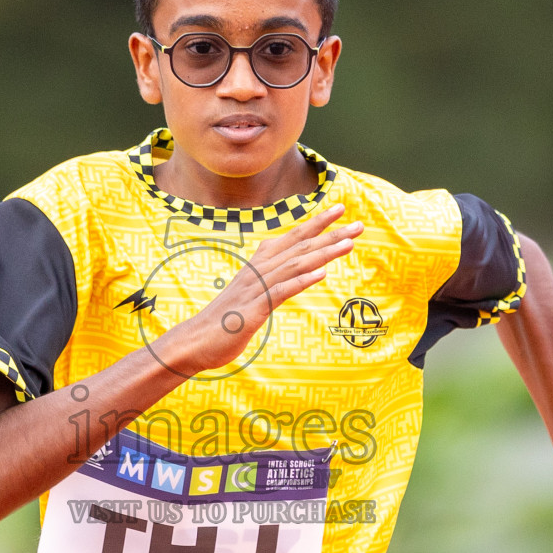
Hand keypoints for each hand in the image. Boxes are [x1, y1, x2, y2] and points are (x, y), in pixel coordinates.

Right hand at [156, 203, 362, 375]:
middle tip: (359, 224)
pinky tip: (322, 273)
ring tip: (349, 244)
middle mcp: (258, 272)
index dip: (316, 224)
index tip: (340, 210)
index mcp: (258, 267)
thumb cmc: (222, 322)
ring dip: (323, 253)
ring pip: (295, 265)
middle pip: (298, 247)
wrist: (193, 342)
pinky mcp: (253, 310)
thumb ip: (270, 285)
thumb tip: (292, 278)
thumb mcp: (250, 298)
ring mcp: (255, 289)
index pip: (292, 239)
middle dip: (330, 234)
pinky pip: (280, 291)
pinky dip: (302, 280)